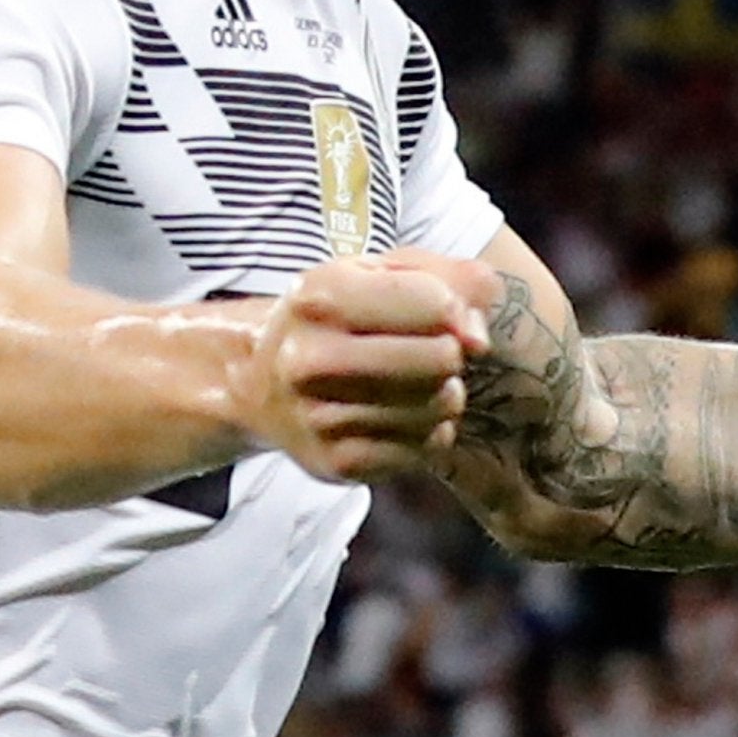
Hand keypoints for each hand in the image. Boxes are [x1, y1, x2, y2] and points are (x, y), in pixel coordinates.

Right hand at [233, 251, 498, 482]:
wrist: (259, 382)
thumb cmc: (336, 318)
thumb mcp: (379, 273)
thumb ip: (447, 280)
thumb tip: (479, 340)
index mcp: (320, 296)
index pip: (434, 302)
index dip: (454, 309)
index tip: (440, 314)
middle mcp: (309, 358)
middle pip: (442, 357)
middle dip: (449, 351)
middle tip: (428, 351)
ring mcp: (319, 417)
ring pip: (440, 404)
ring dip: (444, 392)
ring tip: (415, 382)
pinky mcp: (337, 463)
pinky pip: (428, 446)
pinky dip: (430, 430)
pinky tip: (404, 414)